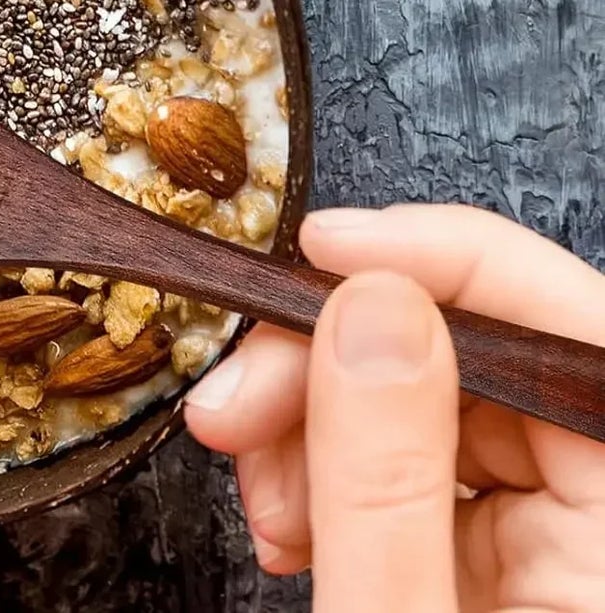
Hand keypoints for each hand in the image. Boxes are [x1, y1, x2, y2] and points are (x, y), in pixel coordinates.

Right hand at [185, 204, 604, 610]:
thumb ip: (383, 474)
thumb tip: (368, 306)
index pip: (568, 327)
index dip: (444, 258)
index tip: (327, 247)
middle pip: (478, 358)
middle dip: (331, 359)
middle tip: (241, 394)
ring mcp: (559, 544)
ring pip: (429, 401)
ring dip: (312, 419)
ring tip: (258, 480)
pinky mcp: (503, 563)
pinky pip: (411, 463)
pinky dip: (327, 469)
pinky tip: (288, 514)